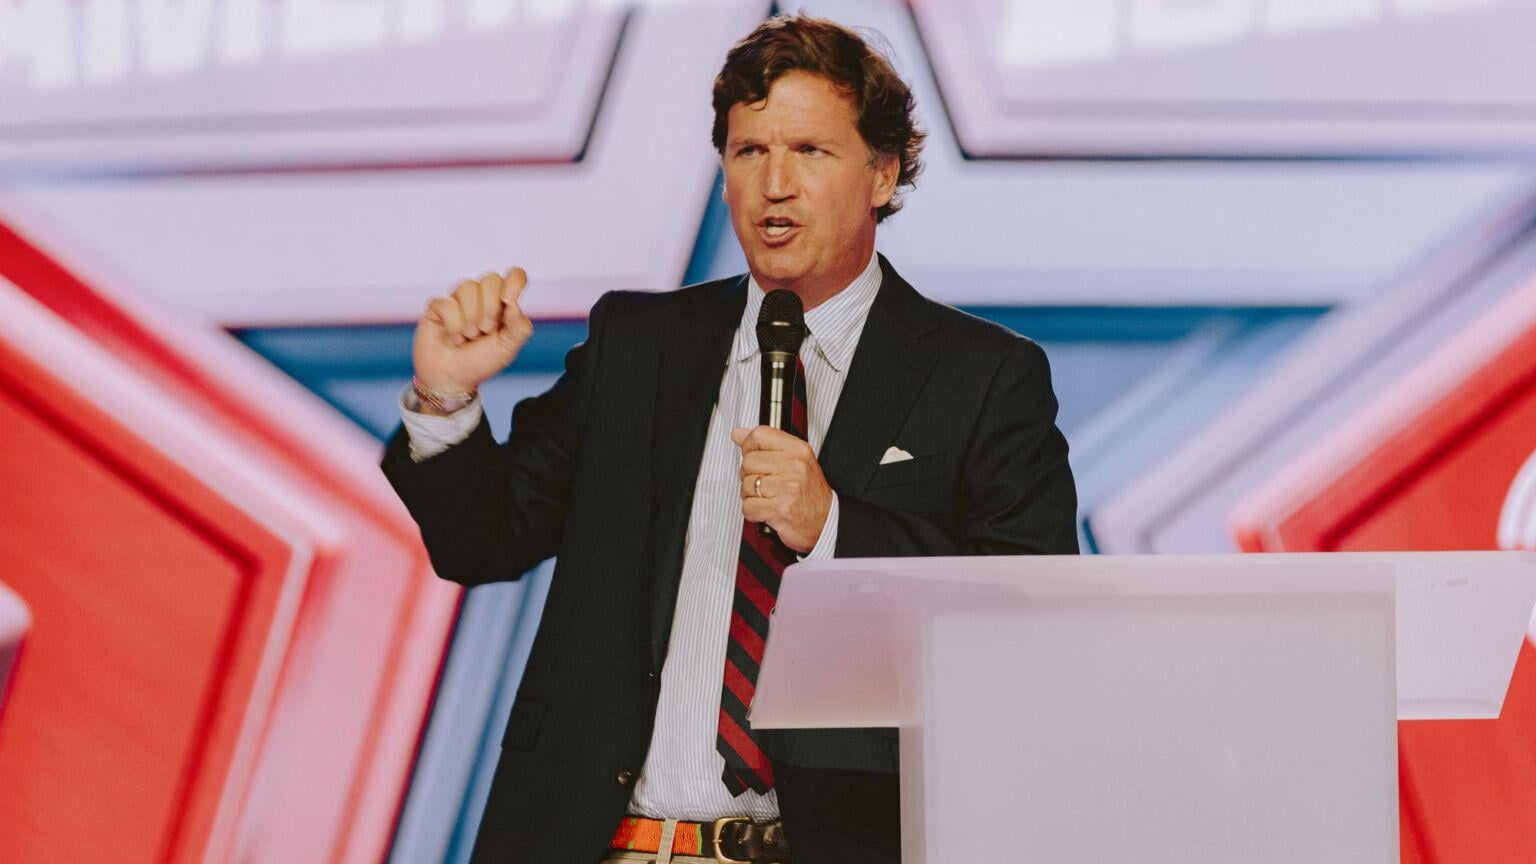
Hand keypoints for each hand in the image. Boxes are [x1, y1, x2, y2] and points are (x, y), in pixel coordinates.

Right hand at [412, 267, 533, 400]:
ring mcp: (459, 299)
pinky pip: (447, 302)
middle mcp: (482, 297)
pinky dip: (453, 325)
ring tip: (468, 337)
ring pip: (468, 287)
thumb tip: (513, 303)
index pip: (515, 276)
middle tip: (484, 332)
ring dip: (470, 319)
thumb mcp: (508, 349)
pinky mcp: (438, 305)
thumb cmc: (481, 362)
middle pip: (491, 279)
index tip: (508, 302)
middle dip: (489, 309)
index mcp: (503, 304)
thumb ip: (519, 327)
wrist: (452, 379)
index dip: (514, 282)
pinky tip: (454, 338)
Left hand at [733, 425, 832, 553]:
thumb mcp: (795, 459)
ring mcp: (787, 488)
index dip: (749, 447)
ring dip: (751, 495)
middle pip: (748, 462)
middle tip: (764, 484)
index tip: (754, 457)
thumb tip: (738, 433)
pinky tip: (766, 510)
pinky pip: (748, 507)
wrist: (826, 521)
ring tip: (767, 498)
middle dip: (749, 475)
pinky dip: (752, 512)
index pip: (759, 436)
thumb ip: (766, 444)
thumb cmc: (809, 492)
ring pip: (746, 485)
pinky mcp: (780, 509)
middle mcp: (794, 466)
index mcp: (798, 450)